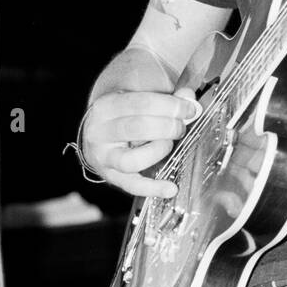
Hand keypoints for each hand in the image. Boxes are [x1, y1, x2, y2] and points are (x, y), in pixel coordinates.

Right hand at [81, 88, 201, 197]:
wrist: (97, 134)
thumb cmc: (123, 114)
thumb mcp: (138, 98)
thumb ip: (165, 97)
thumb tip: (188, 97)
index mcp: (107, 105)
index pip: (141, 102)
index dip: (170, 105)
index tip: (189, 108)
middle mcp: (99, 131)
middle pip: (137, 127)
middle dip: (168, 126)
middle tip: (181, 126)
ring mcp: (103, 157)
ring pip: (131, 159)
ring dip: (159, 150)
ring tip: (169, 144)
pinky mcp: (110, 177)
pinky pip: (132, 186)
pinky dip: (153, 189)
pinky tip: (171, 188)